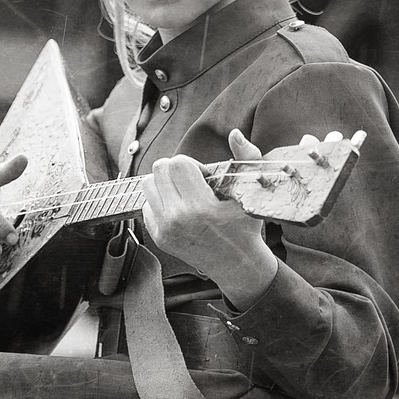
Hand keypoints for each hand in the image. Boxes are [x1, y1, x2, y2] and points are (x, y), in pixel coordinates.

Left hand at [141, 129, 344, 307]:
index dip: (192, 163)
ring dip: (164, 183)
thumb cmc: (246, 226)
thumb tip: (234, 133)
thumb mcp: (251, 191)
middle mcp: (177, 219)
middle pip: (159, 170)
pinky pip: (146, 205)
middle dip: (176, 169)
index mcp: (200, 207)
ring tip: (184, 192)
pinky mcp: (158, 237)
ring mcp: (165, 230)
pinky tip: (179, 208)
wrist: (236, 264)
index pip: (178, 163)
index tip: (204, 177)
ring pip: (147, 185)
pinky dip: (160, 201)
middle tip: (193, 182)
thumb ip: (247, 158)